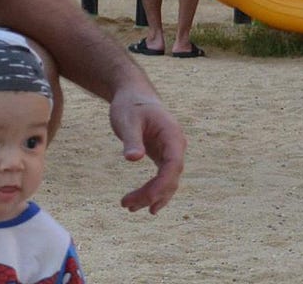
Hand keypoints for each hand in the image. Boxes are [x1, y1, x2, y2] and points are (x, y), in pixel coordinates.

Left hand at [108, 92, 185, 214]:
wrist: (133, 94)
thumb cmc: (130, 105)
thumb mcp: (127, 120)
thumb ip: (131, 139)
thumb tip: (133, 159)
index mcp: (172, 135)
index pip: (173, 165)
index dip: (162, 185)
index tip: (148, 199)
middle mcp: (176, 146)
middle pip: (170, 178)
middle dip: (151, 194)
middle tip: (127, 205)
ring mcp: (171, 152)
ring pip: (167, 182)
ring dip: (152, 197)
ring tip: (129, 207)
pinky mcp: (162, 156)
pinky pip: (162, 178)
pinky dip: (153, 192)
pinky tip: (144, 204)